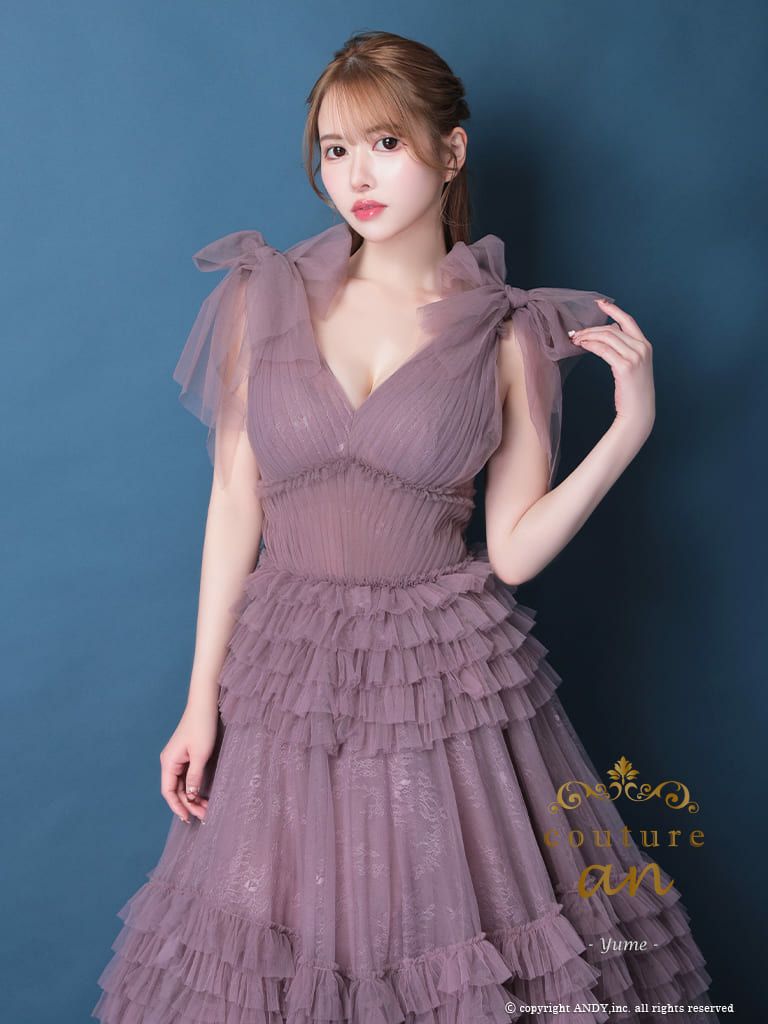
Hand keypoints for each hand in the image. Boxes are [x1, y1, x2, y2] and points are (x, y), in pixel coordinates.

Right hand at [159, 700, 217, 823]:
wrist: (205, 705)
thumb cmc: (202, 726)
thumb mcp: (201, 754)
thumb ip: (195, 776)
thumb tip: (191, 796)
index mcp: (168, 762)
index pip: (168, 791)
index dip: (177, 807)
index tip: (187, 819)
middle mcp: (169, 762)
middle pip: (176, 790)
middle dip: (188, 804)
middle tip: (204, 816)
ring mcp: (177, 758)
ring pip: (182, 784)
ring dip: (192, 797)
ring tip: (206, 808)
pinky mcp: (185, 755)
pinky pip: (186, 776)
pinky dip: (194, 787)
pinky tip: (202, 794)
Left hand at [570, 298, 654, 442]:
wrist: (639, 412)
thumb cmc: (633, 390)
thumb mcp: (633, 364)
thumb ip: (625, 346)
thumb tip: (611, 328)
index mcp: (645, 345)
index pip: (628, 320)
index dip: (613, 310)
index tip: (599, 303)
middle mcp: (642, 348)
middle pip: (612, 329)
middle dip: (591, 329)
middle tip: (575, 333)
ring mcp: (634, 357)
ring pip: (606, 337)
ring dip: (587, 336)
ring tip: (575, 340)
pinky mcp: (625, 367)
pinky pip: (603, 349)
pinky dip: (590, 344)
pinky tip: (582, 345)